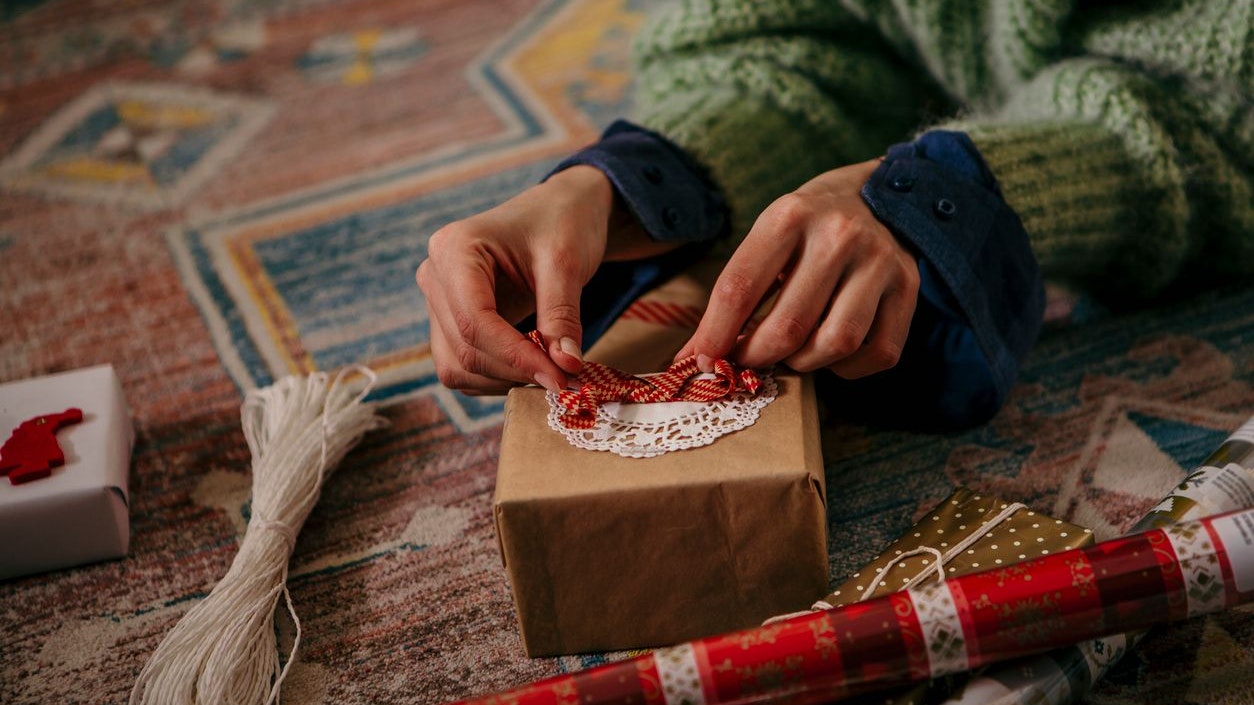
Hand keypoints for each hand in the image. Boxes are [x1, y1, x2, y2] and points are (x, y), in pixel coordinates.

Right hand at [416, 166, 673, 394]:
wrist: (559, 211)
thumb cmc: (562, 223)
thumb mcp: (567, 262)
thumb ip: (562, 316)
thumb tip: (566, 368)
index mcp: (455, 249)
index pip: (474, 321)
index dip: (515, 357)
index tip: (559, 377)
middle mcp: (435, 275)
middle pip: (464, 348)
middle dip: (514, 370)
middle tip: (565, 378)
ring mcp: (438, 301)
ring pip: (456, 366)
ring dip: (503, 379)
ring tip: (550, 371)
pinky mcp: (449, 322)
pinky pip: (462, 367)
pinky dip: (496, 377)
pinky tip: (531, 366)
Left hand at [676, 159, 918, 378]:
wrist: (880, 193)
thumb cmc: (810, 224)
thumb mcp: (770, 235)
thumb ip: (737, 291)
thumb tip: (697, 357)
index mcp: (790, 215)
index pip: (740, 288)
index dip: (715, 335)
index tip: (702, 361)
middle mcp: (839, 235)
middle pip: (788, 326)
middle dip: (757, 357)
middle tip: (747, 361)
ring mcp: (879, 261)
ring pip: (835, 344)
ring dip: (804, 364)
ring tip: (791, 355)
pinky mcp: (908, 286)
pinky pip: (877, 352)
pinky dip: (847, 368)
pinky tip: (831, 353)